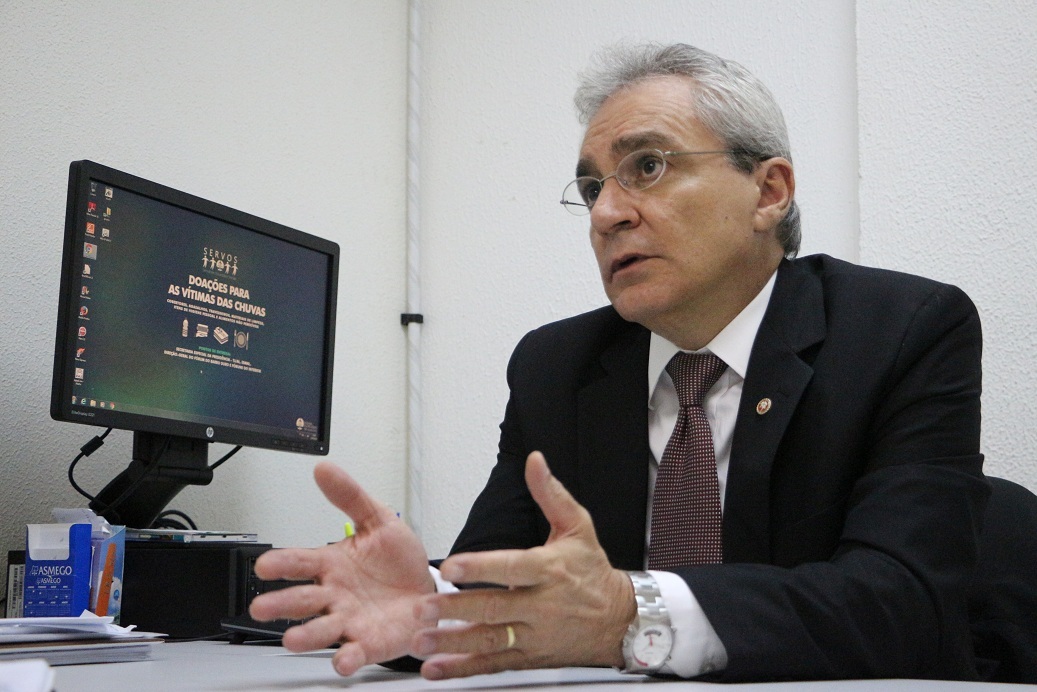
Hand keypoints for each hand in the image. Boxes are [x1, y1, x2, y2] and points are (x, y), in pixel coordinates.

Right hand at [249, 461, 434, 675]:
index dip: (281, 563)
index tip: (263, 564)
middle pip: (301, 600)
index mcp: (331, 564)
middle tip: (260, 607)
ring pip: (320, 629)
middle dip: (280, 604)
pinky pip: (354, 652)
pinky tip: (342, 660)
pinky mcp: (368, 643)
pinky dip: (346, 658)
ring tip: (292, 639)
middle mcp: (334, 595)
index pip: (300, 562)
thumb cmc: (398, 560)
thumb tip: (324, 468)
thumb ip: (350, 496)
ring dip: (305, 635)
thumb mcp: (378, 520)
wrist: (428, 591)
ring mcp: (348, 621)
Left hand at [411, 451, 634, 679]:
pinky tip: (437, 668)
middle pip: (494, 608)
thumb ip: (550, 494)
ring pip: (490, 640)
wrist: (620, 620)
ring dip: (452, 642)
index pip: (512, 567)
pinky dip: (463, 668)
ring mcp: (534, 635)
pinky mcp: (529, 657)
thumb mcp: (578, 527)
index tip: (451, 567)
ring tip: (422, 640)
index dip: (481, 568)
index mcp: (549, 570)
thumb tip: (534, 462)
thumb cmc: (593, 572)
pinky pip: (493, 665)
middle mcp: (541, 606)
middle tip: (423, 607)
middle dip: (456, 609)